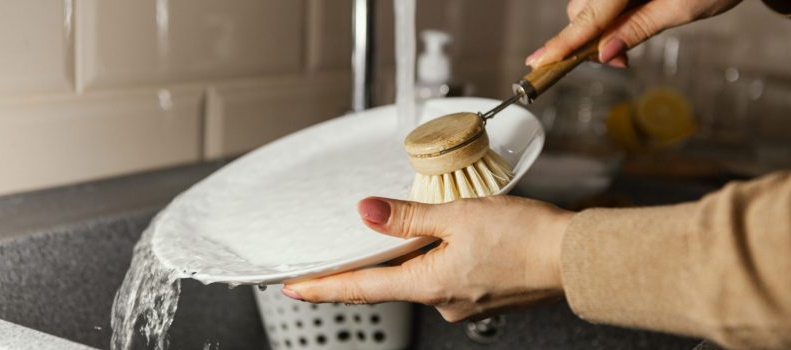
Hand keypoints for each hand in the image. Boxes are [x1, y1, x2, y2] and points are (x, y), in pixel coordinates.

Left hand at [282, 196, 574, 321]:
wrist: (573, 258)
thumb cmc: (525, 238)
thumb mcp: (458, 215)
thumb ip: (408, 216)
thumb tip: (367, 211)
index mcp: (429, 284)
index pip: (361, 288)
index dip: (324, 287)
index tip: (295, 287)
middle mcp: (441, 301)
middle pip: (390, 281)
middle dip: (367, 264)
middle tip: (341, 250)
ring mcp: (461, 301)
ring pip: (419, 275)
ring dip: (408, 256)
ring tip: (411, 229)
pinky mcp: (480, 294)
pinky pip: (443, 276)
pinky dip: (434, 258)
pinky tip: (446, 239)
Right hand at [526, 0, 742, 67]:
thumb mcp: (681, 9)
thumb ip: (637, 30)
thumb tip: (605, 54)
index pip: (589, 16)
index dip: (564, 42)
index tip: (540, 61)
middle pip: (583, 8)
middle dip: (590, 39)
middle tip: (621, 61)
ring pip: (590, 3)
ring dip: (601, 28)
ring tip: (628, 43)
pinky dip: (609, 15)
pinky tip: (629, 21)